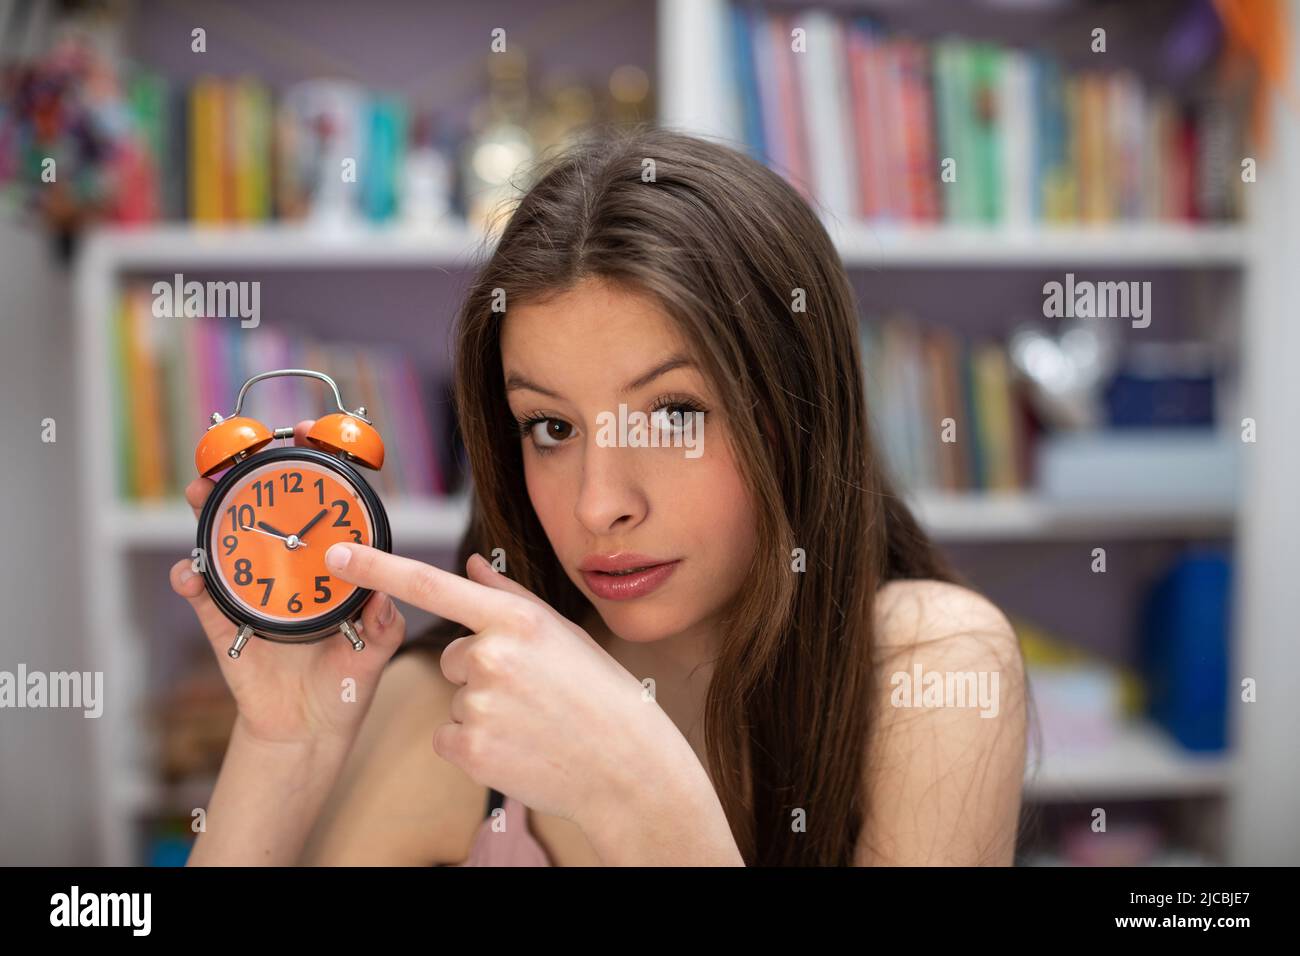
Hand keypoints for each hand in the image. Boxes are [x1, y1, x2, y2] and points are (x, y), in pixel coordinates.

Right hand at [169, 419, 406, 748]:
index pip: (320, 511)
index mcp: (326, 571)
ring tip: (199, 493)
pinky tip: (187, 575)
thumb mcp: (373, 654)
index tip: (306, 436)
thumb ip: (382, 627)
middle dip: (245, 482)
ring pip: (226, 546)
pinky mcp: (225, 625)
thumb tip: (383, 600)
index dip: (312, 472)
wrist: (309, 732)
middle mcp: (288, 573)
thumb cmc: (345, 686)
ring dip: (209, 517)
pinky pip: (203, 599)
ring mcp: (253, 595)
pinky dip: (191, 583)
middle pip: (263, 516)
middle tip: (232, 458)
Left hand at [321, 542, 695, 828]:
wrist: (625, 766)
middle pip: (452, 656)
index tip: (337, 554)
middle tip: (534, 692)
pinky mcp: (467, 748)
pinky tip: (517, 747)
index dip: (377, 568)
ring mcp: (477, 704)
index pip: (431, 584)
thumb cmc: (599, 695)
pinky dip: (475, 745)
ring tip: (533, 722)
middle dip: (480, 672)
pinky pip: (449, 737)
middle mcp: (491, 655)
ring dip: (482, 711)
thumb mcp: (561, 634)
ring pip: (454, 698)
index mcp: (515, 619)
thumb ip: (507, 597)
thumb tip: (471, 564)